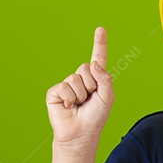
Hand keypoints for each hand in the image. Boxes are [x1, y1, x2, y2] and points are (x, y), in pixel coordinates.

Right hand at [46, 27, 112, 147]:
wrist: (80, 133)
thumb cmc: (95, 117)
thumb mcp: (107, 97)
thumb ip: (104, 78)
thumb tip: (93, 63)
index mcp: (95, 79)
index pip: (98, 58)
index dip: (99, 43)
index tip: (100, 29)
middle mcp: (80, 79)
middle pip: (86, 67)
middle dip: (91, 85)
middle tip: (89, 99)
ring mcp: (67, 85)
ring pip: (75, 78)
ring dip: (81, 94)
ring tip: (79, 105)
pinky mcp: (55, 92)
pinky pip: (64, 87)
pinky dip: (69, 98)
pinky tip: (68, 107)